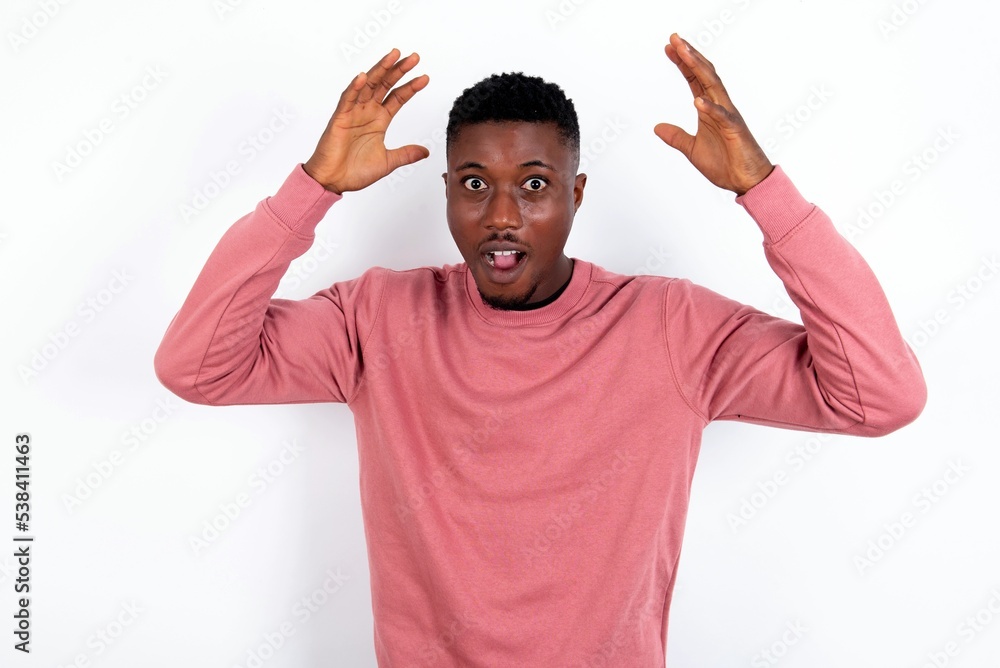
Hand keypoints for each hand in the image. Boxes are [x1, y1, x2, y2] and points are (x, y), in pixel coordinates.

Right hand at [303, 48, 429, 193]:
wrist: (333, 181)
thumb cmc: (354, 171)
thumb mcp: (388, 162)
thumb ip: (406, 154)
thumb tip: (426, 152)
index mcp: (379, 120)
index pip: (397, 98)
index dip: (410, 87)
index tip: (425, 78)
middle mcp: (367, 112)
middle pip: (385, 85)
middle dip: (399, 70)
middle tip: (414, 57)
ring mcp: (353, 113)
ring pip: (368, 85)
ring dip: (380, 70)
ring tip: (393, 55)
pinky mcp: (339, 118)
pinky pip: (347, 100)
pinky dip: (354, 88)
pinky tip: (363, 77)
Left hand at [653, 33, 773, 195]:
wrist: (746, 181)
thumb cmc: (725, 164)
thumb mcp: (692, 150)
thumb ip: (676, 137)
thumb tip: (657, 128)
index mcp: (709, 109)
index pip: (694, 80)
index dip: (682, 64)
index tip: (669, 48)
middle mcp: (720, 106)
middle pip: (703, 75)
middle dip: (689, 56)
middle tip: (674, 38)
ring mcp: (729, 116)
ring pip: (713, 87)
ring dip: (698, 69)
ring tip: (685, 53)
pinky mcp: (735, 131)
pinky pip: (723, 117)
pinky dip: (710, 108)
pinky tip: (698, 100)